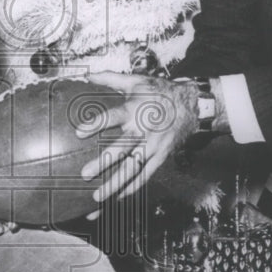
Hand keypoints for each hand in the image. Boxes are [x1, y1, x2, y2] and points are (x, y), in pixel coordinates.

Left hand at [77, 72, 204, 209]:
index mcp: (135, 109)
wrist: (191, 105)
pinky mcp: (162, 156)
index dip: (96, 124)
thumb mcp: (136, 81)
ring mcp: (154, 146)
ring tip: (97, 197)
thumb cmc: (159, 92)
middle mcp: (143, 130)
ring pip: (133, 168)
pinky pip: (147, 174)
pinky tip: (119, 197)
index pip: (113, 117)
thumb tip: (88, 74)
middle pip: (122, 149)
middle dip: (103, 163)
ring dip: (115, 183)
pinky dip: (134, 187)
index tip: (80, 132)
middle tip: (85, 174)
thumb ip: (110, 78)